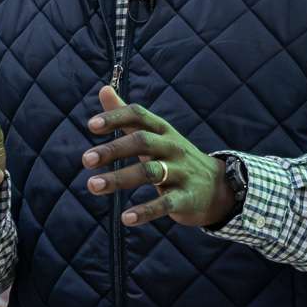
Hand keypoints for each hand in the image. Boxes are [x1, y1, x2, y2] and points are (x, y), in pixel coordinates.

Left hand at [81, 85, 236, 228]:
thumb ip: (127, 116)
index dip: (116, 118)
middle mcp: (172, 147)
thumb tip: (103, 88)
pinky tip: (126, 218)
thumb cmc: (176, 158)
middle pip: (142, 142)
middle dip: (113, 149)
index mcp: (163, 131)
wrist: (219, 188)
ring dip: (119, 178)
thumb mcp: (156, 135)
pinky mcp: (186, 198)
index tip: (92, 125)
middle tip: (86, 159)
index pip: (139, 116)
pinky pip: (164, 204)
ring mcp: (180, 172)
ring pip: (149, 172)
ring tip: (92, 186)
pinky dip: (145, 211)